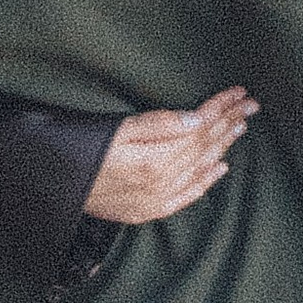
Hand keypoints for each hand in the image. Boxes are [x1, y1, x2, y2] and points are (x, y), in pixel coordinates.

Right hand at [85, 87, 257, 224]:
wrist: (51, 193)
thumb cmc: (76, 154)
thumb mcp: (113, 131)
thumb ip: (156, 125)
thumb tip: (196, 118)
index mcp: (154, 159)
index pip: (198, 127)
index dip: (220, 107)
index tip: (239, 92)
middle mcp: (161, 181)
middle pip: (204, 146)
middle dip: (229, 122)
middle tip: (251, 104)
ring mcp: (157, 198)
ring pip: (200, 167)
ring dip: (223, 145)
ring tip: (241, 125)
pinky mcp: (149, 210)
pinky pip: (187, 195)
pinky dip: (207, 181)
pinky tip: (221, 168)